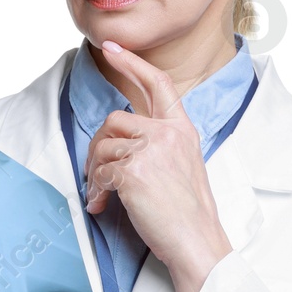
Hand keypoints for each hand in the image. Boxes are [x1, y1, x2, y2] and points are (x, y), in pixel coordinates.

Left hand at [83, 40, 233, 291]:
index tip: (112, 48)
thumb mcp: (183, 167)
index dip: (132, 62)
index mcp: (182, 130)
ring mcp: (151, 150)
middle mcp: (168, 133)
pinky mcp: (134, 171)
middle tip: (95, 172)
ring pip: (103, 147)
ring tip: (102, 195)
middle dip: (97, 146)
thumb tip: (117, 146)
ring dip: (95, 174)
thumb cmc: (188, 215)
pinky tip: (103, 205)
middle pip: (114, 119)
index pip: (157, 84)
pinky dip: (96, 191)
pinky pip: (100, 173)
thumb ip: (158, 146)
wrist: (197, 243)